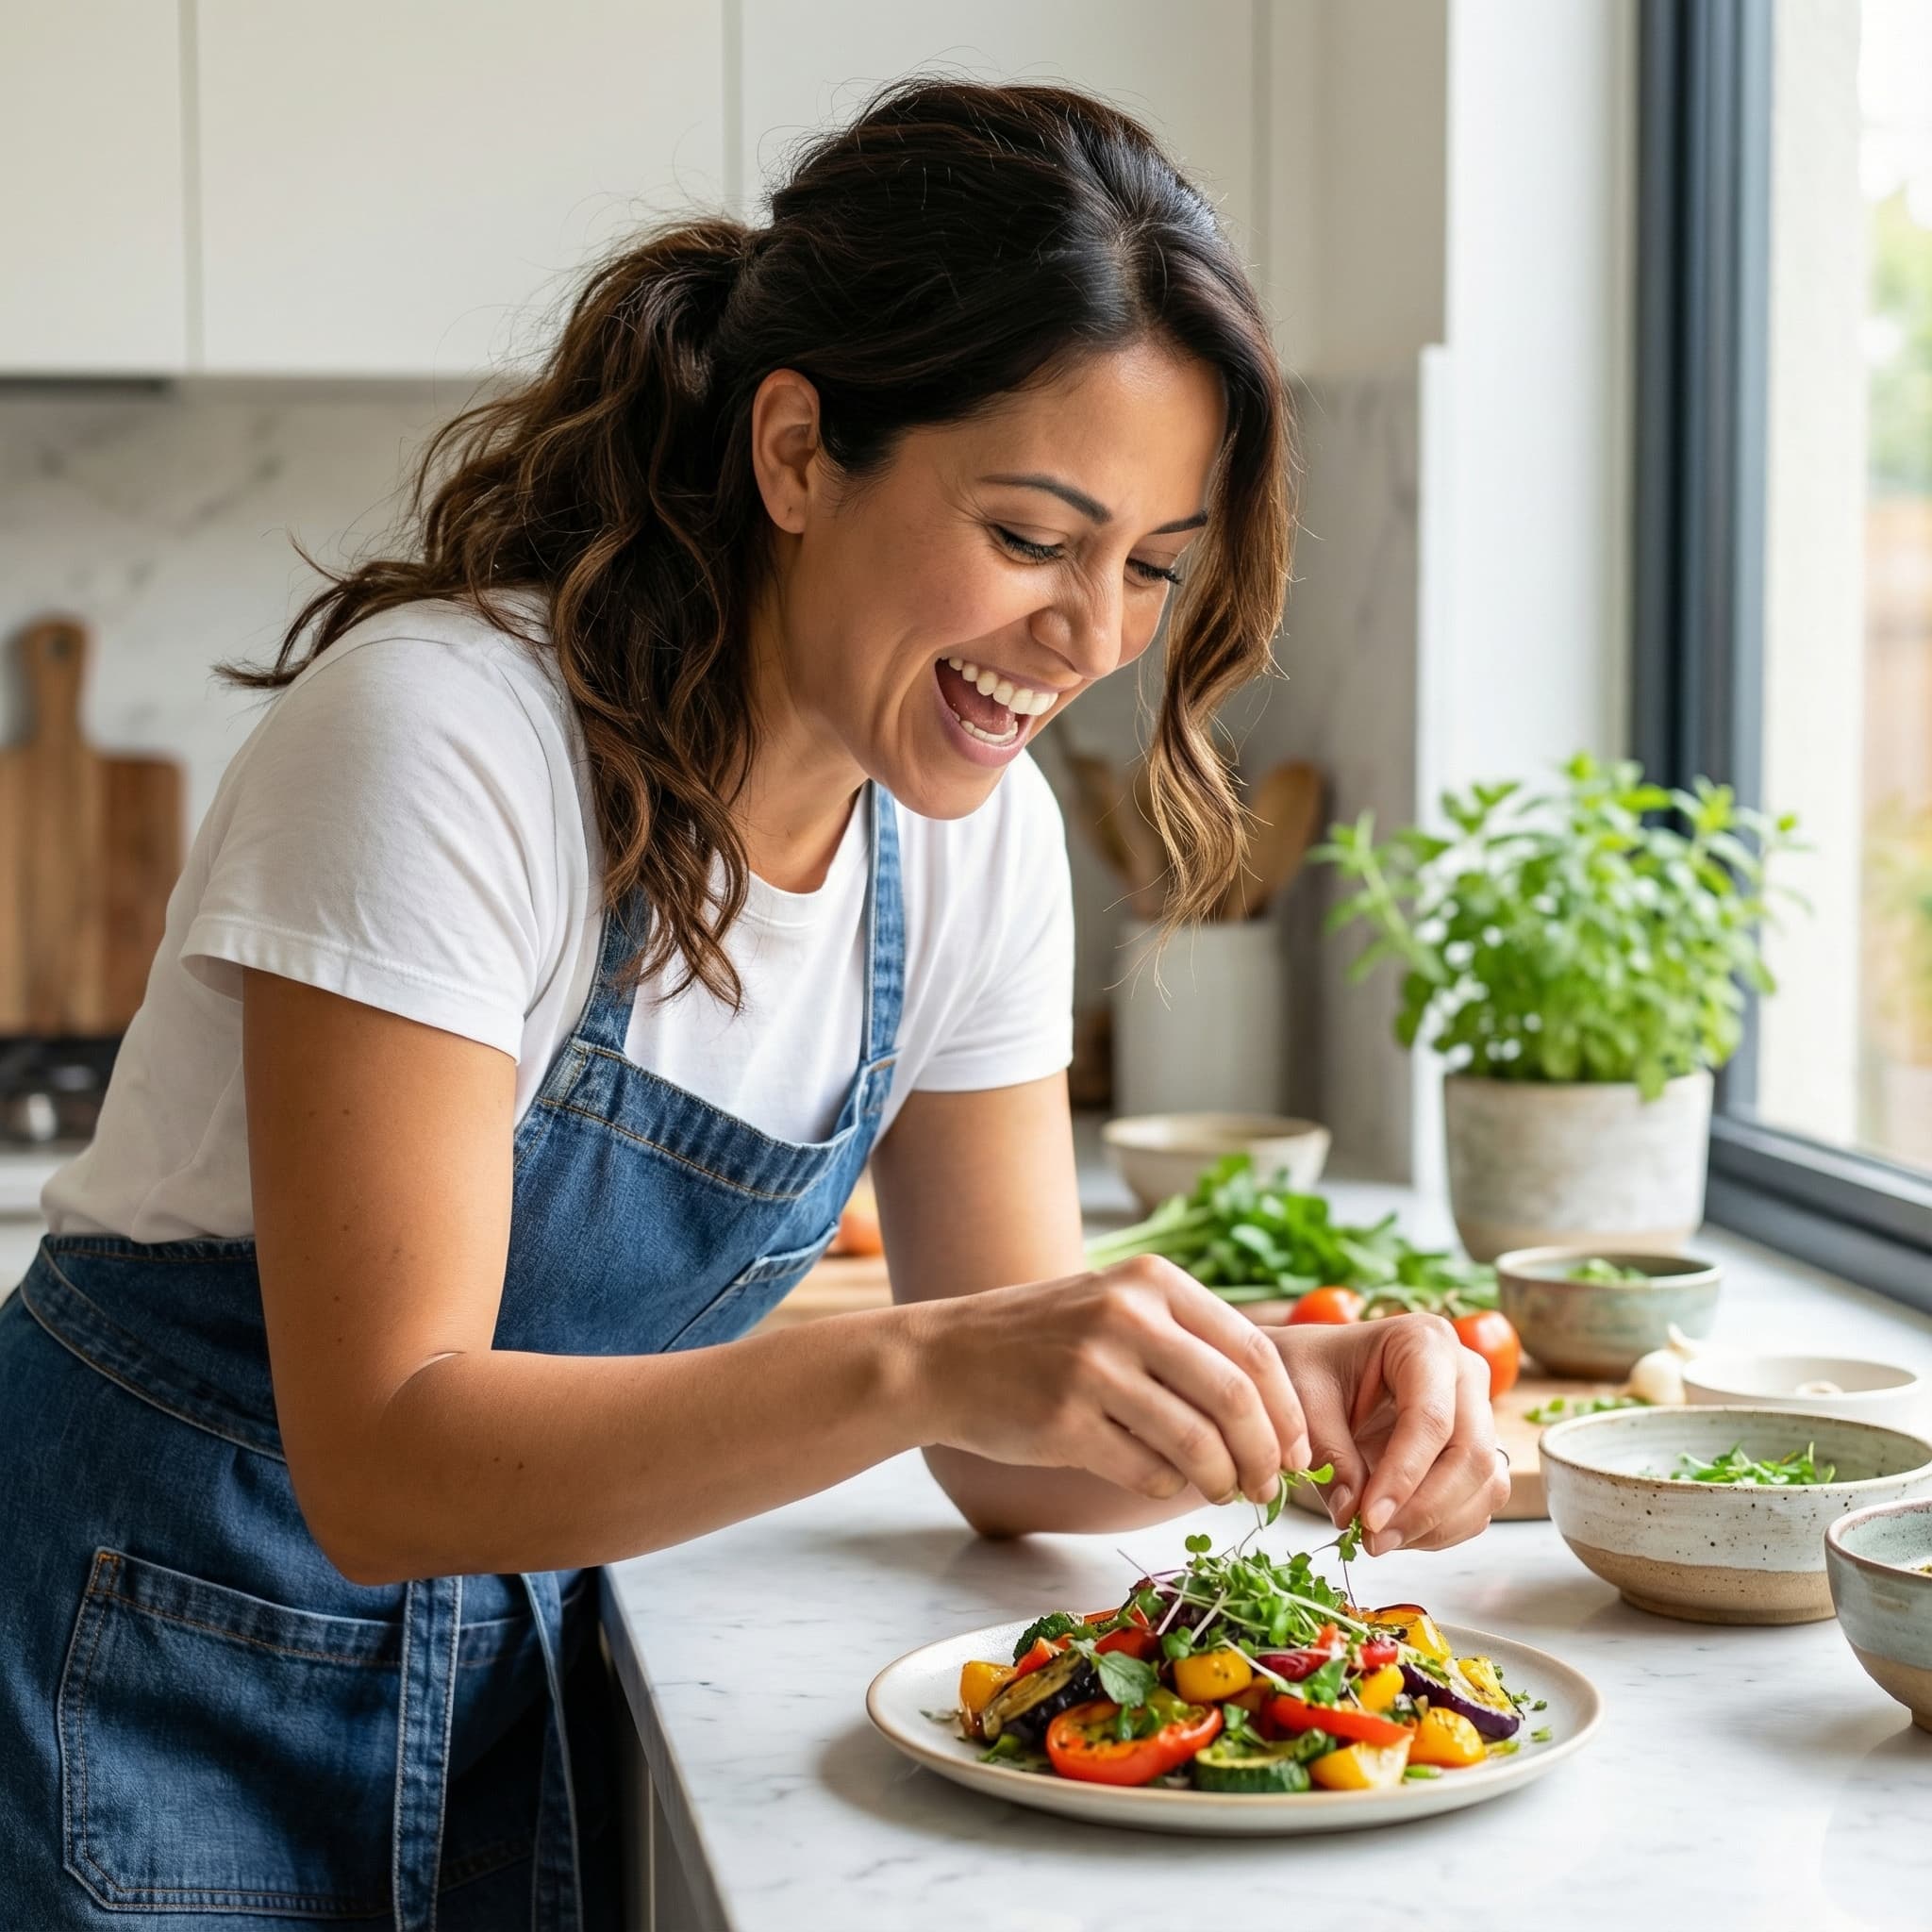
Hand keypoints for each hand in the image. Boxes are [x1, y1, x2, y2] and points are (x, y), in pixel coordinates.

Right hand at [913, 1255, 1311, 1508]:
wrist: (945, 1358)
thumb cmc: (1044, 1340)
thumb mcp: (1117, 1308)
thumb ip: (1187, 1341)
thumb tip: (1274, 1413)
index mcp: (1152, 1281)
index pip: (1255, 1350)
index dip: (1287, 1412)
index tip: (1298, 1451)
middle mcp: (1127, 1315)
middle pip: (1237, 1400)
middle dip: (1268, 1456)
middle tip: (1270, 1487)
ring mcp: (1093, 1368)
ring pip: (1198, 1443)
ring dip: (1224, 1481)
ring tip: (1223, 1492)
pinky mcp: (1064, 1421)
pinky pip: (1146, 1469)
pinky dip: (1167, 1485)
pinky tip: (1161, 1478)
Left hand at [1267, 1314, 1507, 1554]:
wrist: (1312, 1367)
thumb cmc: (1307, 1369)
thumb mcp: (1303, 1401)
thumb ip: (1329, 1454)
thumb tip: (1351, 1513)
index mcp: (1424, 1340)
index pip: (1430, 1418)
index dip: (1403, 1476)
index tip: (1368, 1519)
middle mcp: (1464, 1371)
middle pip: (1470, 1454)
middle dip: (1423, 1510)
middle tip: (1373, 1541)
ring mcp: (1477, 1411)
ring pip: (1484, 1483)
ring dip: (1435, 1525)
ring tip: (1378, 1540)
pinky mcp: (1476, 1447)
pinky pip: (1480, 1499)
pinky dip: (1443, 1527)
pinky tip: (1398, 1532)